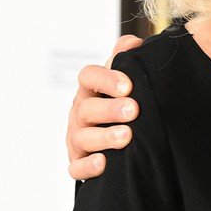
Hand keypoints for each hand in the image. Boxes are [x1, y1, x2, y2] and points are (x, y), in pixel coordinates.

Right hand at [67, 35, 143, 179]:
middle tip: (134, 110)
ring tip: (126, 136)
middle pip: (87, 108)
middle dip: (110, 109)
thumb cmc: (125, 104)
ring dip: (104, 136)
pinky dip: (88, 167)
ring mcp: (77, 138)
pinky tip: (104, 163)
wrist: (125, 141)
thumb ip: (128, 60)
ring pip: (82, 137)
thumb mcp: (127, 80)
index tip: (129, 86)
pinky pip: (76, 168)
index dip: (106, 79)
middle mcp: (80, 112)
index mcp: (91, 89)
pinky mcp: (78, 163)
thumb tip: (132, 43)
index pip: (88, 76)